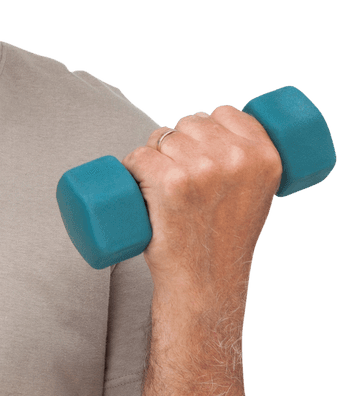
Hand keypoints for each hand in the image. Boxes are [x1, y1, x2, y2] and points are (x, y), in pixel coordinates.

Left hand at [121, 106, 283, 295]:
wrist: (205, 282)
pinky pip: (138, 155)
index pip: (225, 113)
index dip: (206, 128)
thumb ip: (246, 160)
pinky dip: (131, 167)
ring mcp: (202, 169)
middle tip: (180, 181)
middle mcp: (236, 158)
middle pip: (189, 123)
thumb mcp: (255, 193)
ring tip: (162, 188)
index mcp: (264, 157)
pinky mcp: (170, 183)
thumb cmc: (223, 240)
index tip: (199, 152)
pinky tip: (137, 185)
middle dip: (177, 143)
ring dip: (153, 156)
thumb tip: (212, 123)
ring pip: (161, 137)